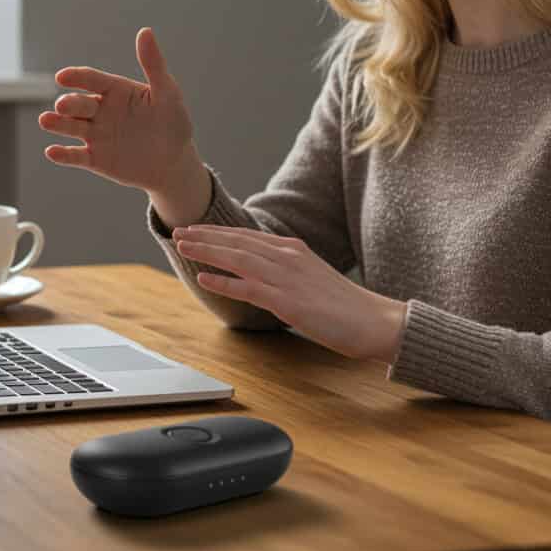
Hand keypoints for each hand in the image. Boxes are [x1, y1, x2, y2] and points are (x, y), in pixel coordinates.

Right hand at [39, 27, 195, 193]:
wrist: (174, 163)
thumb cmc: (173, 123)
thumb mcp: (167, 93)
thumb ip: (154, 64)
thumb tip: (145, 30)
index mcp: (115, 90)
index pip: (92, 79)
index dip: (76, 77)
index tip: (62, 76)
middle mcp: (101, 110)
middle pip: (79, 103)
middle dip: (68, 103)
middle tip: (63, 105)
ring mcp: (96, 135)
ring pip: (72, 126)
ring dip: (57, 123)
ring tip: (46, 120)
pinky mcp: (95, 159)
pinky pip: (76, 156)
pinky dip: (63, 155)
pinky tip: (52, 152)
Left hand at [172, 225, 407, 363]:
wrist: (373, 321)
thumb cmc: (343, 305)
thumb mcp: (311, 277)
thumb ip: (285, 271)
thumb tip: (259, 275)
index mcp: (293, 249)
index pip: (247, 235)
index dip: (218, 231)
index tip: (195, 229)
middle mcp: (287, 256)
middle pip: (237, 241)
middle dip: (205, 235)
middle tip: (178, 232)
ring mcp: (286, 277)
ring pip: (238, 258)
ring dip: (207, 250)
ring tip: (182, 246)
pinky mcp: (287, 301)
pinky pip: (248, 287)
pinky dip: (223, 280)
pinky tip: (203, 277)